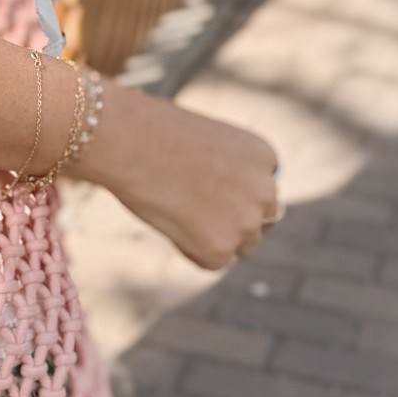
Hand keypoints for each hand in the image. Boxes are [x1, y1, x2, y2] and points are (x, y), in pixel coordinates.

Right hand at [74, 86, 280, 270]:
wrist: (132, 142)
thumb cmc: (157, 134)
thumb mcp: (208, 144)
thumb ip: (227, 173)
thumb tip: (221, 206)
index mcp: (265, 157)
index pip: (262, 191)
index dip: (234, 195)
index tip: (207, 191)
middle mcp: (266, 191)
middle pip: (258, 222)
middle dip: (233, 221)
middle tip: (194, 211)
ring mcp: (246, 223)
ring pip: (239, 245)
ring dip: (215, 237)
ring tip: (178, 211)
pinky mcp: (220, 249)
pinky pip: (211, 261)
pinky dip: (191, 250)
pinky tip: (170, 223)